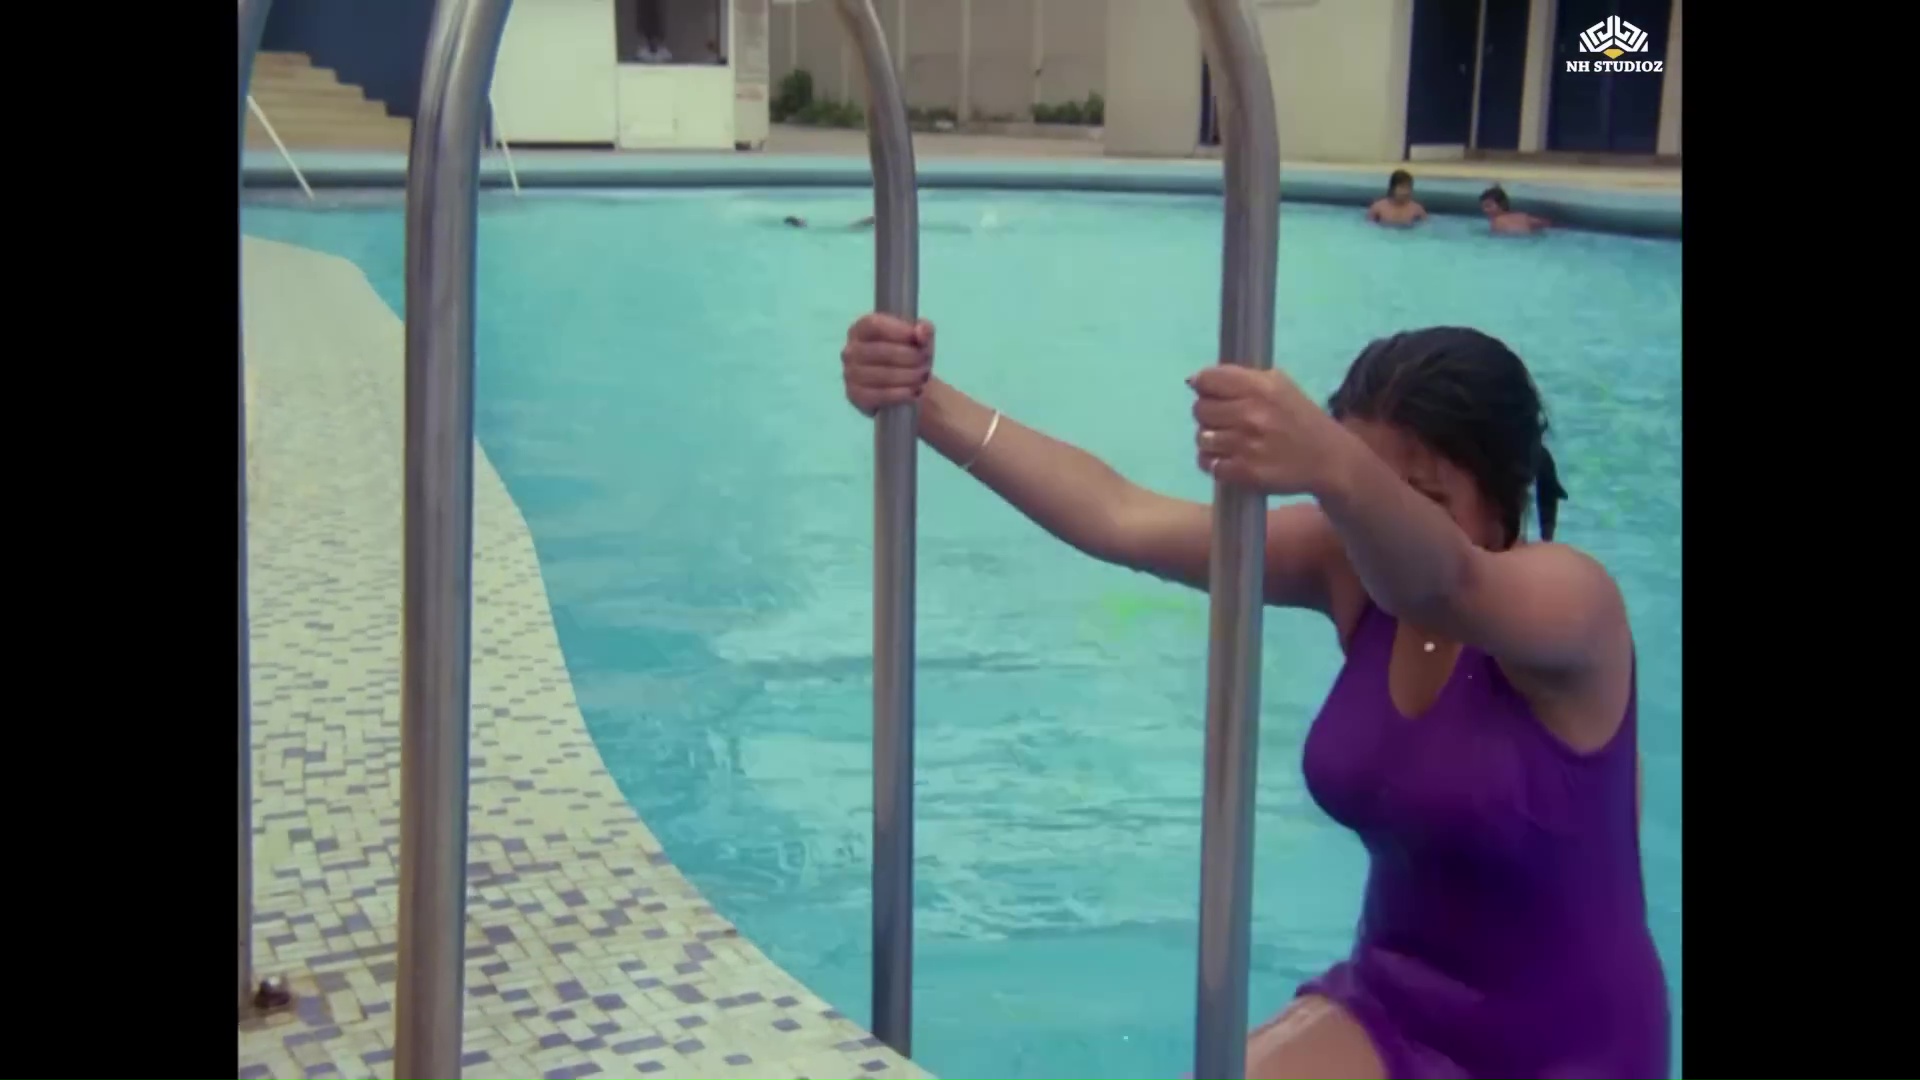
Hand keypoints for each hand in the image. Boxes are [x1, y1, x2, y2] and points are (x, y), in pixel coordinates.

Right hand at [842, 313, 933, 416]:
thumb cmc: (909, 353)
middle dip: (909, 357)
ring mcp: (850, 373)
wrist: (904, 384)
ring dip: (908, 376)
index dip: (897, 331)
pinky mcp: (855, 395)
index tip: (918, 339)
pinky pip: (878, 395)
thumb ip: (924, 329)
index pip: (874, 325)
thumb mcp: (920, 337)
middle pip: (880, 351)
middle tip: (926, 363)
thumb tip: (920, 332)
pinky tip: (913, 392)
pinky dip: (900, 394)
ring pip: (882, 375)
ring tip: (922, 378)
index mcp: (861, 328)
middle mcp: (851, 350)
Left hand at [1189, 364, 1350, 495]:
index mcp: (1260, 387)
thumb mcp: (1280, 385)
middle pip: (1200, 409)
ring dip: (1210, 440)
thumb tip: (1197, 379)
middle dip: (1208, 413)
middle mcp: (1250, 414)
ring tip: (1228, 441)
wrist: (1329, 460)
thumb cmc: (1301, 419)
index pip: (1208, 379)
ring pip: (1201, 438)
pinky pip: (1208, 464)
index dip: (1204, 385)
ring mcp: (1246, 445)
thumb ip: (1241, 379)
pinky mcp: (1244, 473)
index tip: (1209, 393)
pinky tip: (1228, 459)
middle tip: (1224, 420)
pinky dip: (1214, 462)